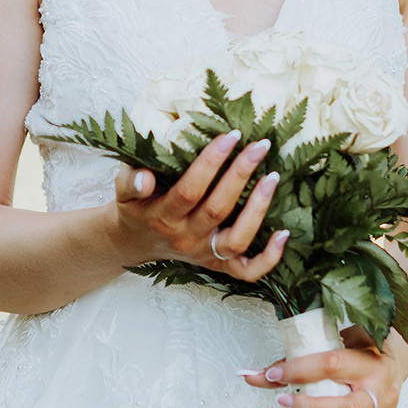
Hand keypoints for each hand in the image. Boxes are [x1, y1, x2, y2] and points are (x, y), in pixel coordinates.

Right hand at [112, 130, 287, 280]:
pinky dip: (269, 257)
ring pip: (236, 239)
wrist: (134, 242)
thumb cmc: (135, 207)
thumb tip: (145, 178)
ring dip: (258, 209)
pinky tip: (284, 232)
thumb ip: (130, 181)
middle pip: (218, 209)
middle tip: (260, 145)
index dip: (210, 163)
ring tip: (273, 177)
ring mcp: (204, 255)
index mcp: (162, 217)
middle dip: (241, 174)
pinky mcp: (218, 266)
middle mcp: (185, 238)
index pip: (189, 190)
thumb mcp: (123, 191)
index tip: (230, 136)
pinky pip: (247, 271)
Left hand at [240, 332, 405, 407]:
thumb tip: (247, 374)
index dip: (300, 371)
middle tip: (284, 403)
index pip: (333, 365)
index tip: (274, 376)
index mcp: (367, 362)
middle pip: (348, 407)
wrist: (392, 357)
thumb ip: (290, 360)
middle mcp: (380, 390)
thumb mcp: (327, 345)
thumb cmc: (357, 350)